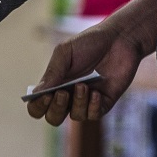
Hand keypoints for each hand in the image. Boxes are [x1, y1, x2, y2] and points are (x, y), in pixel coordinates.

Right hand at [27, 0, 156, 125]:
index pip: (38, 106)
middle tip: (61, 93)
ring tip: (83, 85)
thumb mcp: (65, 52)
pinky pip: (94, 115)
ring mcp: (86, 101)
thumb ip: (52, 72)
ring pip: (75, 116)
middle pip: (53, 118)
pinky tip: (96, 92)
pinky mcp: (104, 102)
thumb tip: (37, 92)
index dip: (38, 106)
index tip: (46, 95)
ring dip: (77, 103)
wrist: (119, 38)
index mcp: (54, 85)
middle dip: (55, 109)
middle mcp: (68, 96)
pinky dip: (93, 106)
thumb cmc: (89, 42)